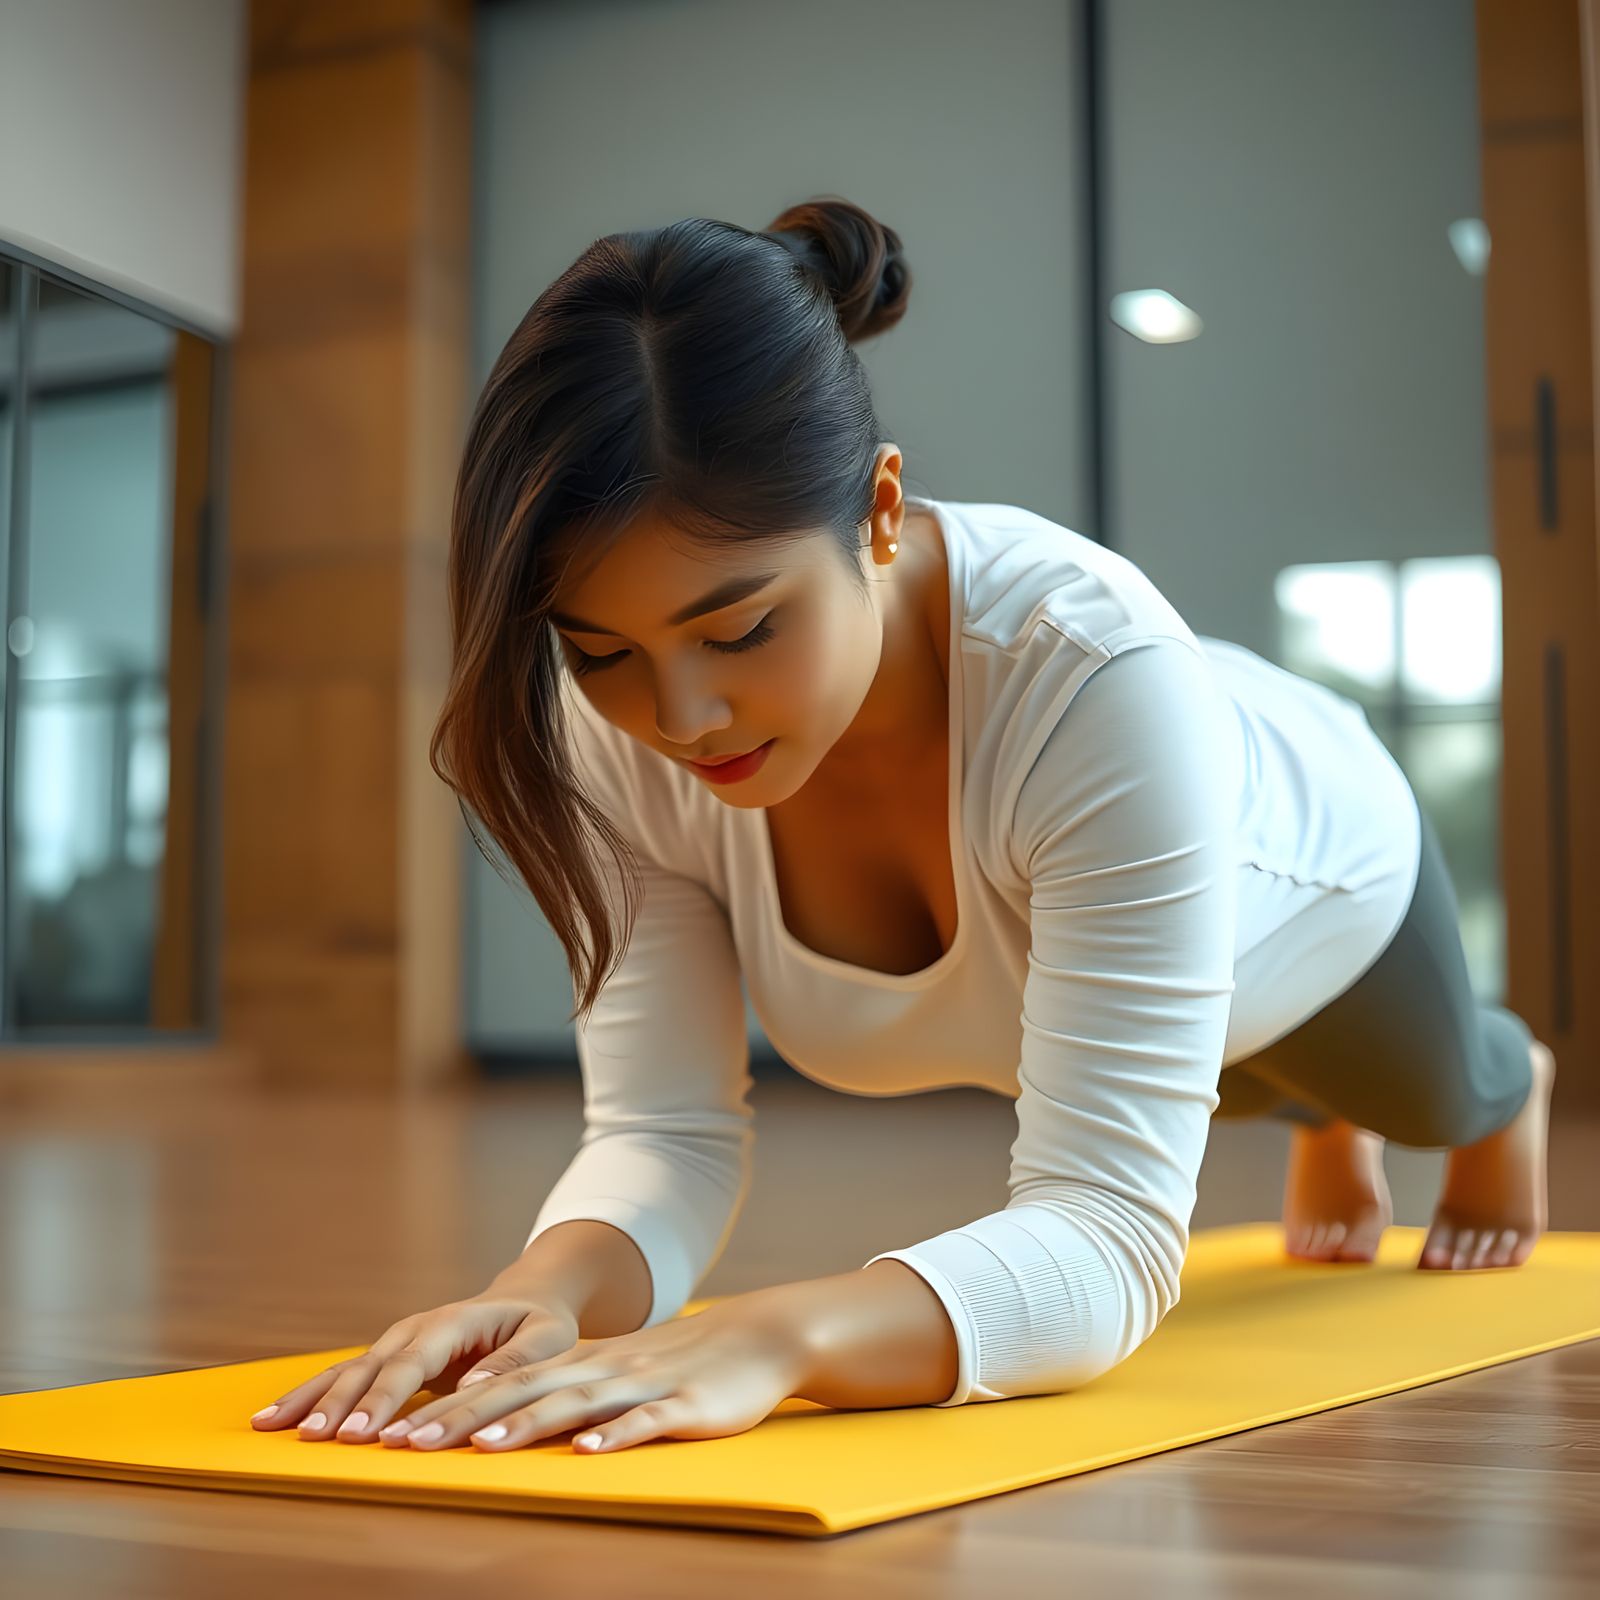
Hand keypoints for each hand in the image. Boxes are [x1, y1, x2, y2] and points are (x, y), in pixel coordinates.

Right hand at [249, 1286, 581, 1442]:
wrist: (528, 1299)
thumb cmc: (542, 1324)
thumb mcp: (546, 1339)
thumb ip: (511, 1362)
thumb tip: (469, 1388)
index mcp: (454, 1321)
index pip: (413, 1362)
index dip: (386, 1398)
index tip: (362, 1431)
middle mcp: (417, 1328)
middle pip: (371, 1366)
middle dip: (340, 1402)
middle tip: (313, 1439)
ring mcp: (399, 1341)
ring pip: (348, 1369)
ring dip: (313, 1398)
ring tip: (271, 1425)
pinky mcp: (391, 1358)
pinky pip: (348, 1377)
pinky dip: (313, 1396)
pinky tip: (279, 1418)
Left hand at [362, 1297, 806, 1454]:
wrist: (762, 1335)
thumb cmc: (688, 1361)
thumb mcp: (623, 1370)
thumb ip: (572, 1391)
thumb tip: (505, 1419)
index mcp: (585, 1362)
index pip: (504, 1382)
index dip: (449, 1407)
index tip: (398, 1432)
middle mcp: (604, 1368)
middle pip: (523, 1391)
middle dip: (462, 1417)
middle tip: (408, 1442)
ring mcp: (644, 1384)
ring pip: (574, 1403)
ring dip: (526, 1423)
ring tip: (480, 1444)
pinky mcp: (685, 1405)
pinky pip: (645, 1422)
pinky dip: (614, 1435)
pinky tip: (587, 1450)